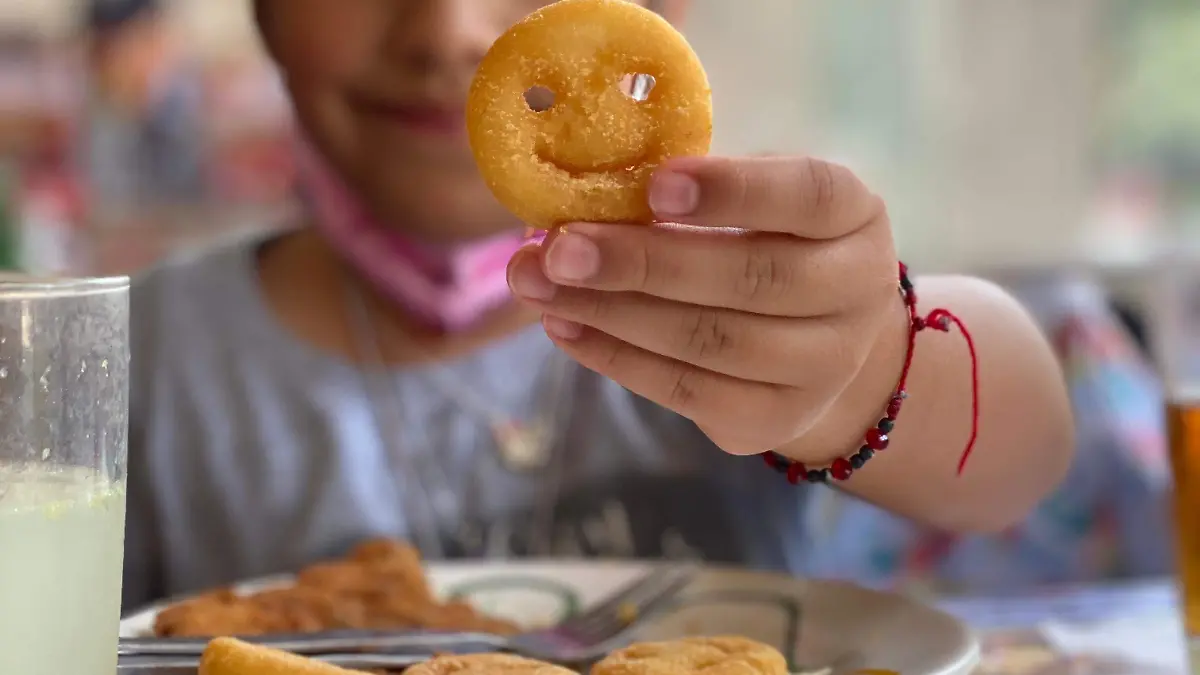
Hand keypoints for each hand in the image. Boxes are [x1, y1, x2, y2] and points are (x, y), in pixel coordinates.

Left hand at [506, 156, 902, 460]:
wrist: (821, 340)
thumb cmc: (770, 242)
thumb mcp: (756, 197)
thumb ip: (691, 188)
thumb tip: (581, 187)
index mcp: (854, 215)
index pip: (808, 196)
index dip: (733, 190)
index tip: (654, 184)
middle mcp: (855, 293)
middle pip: (748, 279)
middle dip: (641, 262)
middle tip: (559, 247)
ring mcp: (823, 368)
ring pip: (708, 341)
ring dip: (610, 312)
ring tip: (537, 283)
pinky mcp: (773, 419)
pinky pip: (684, 390)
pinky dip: (614, 357)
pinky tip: (563, 325)